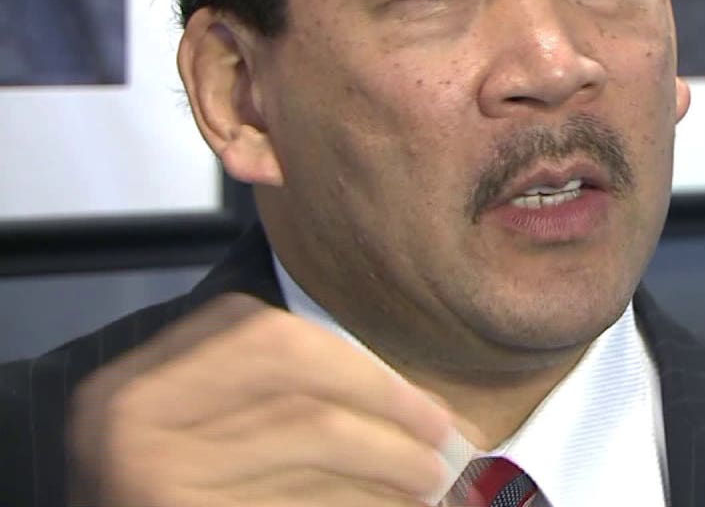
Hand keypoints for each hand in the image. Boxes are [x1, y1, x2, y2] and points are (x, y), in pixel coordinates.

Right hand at [67, 293, 454, 506]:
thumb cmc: (169, 492)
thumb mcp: (195, 430)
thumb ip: (270, 398)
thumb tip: (402, 403)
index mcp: (136, 385)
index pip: (272, 342)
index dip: (360, 368)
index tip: (418, 399)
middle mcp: (131, 428)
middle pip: (301, 401)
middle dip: (389, 417)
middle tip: (445, 440)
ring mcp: (154, 484)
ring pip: (309, 454)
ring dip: (387, 468)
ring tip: (429, 480)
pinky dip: (356, 505)